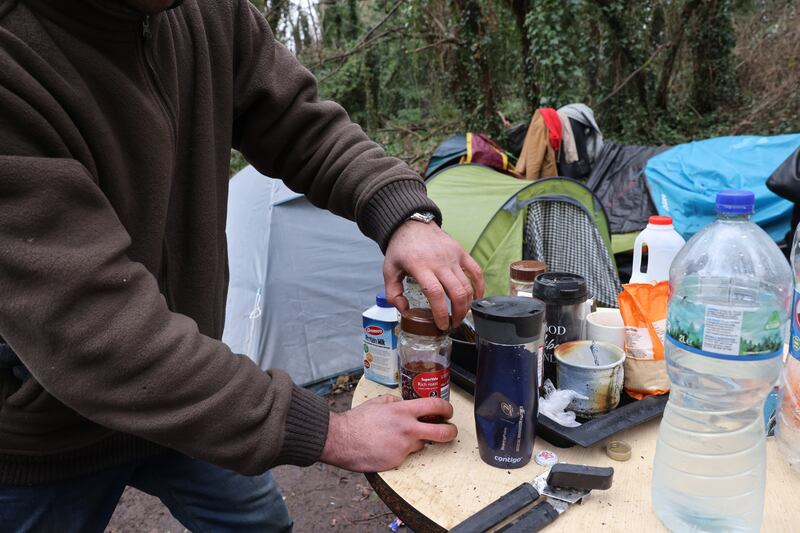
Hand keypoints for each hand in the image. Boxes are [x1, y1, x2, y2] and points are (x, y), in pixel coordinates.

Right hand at [319, 395, 456, 471]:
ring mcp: (403, 447)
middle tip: (450, 431)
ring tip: (396, 439)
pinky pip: (405, 456)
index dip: (447, 408)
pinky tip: (386, 448)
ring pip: (421, 445)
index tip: (448, 412)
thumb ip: (394, 402)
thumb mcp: (378, 402)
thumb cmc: (356, 421)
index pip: (436, 406)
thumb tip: (402, 402)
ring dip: (415, 442)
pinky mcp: (397, 461)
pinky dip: (399, 453)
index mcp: (403, 411)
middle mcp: (407, 429)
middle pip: (442, 432)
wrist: (340, 439)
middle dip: (451, 432)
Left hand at [384, 220, 483, 329]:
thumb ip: (393, 293)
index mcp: (420, 266)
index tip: (441, 325)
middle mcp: (439, 261)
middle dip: (458, 313)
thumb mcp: (389, 270)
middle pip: (456, 291)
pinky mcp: (461, 252)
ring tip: (461, 315)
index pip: (435, 293)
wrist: (411, 224)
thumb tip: (406, 311)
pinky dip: (479, 287)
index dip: (441, 312)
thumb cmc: (400, 248)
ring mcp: (452, 256)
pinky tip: (476, 299)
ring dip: (467, 304)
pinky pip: (476, 271)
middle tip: (453, 324)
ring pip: (467, 285)